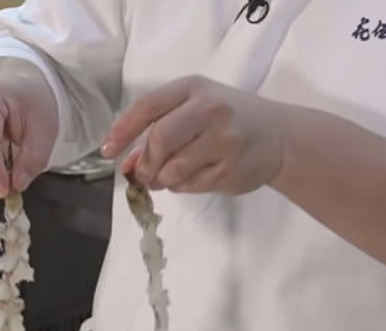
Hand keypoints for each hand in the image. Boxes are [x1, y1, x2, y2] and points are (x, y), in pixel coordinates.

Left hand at [101, 75, 286, 194]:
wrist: (279, 136)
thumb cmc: (227, 118)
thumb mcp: (193, 111)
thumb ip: (158, 130)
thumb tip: (126, 163)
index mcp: (194, 88)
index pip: (148, 106)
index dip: (122, 131)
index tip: (107, 151)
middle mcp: (211, 110)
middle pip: (160, 140)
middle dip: (145, 163)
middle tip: (143, 174)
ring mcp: (225, 141)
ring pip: (173, 169)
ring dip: (161, 179)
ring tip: (165, 177)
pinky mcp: (232, 169)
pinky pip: (190, 186)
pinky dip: (181, 187)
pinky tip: (191, 178)